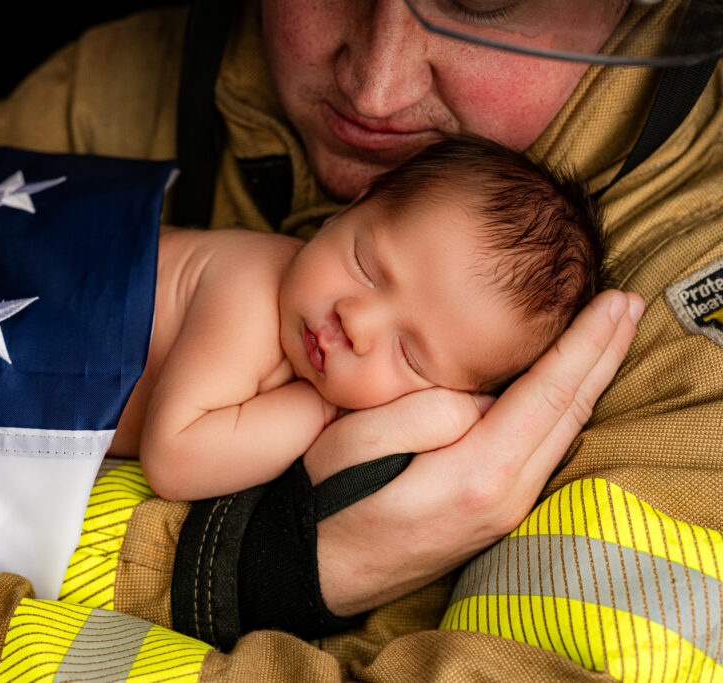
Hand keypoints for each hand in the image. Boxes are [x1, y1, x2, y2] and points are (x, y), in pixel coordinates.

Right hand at [307, 290, 643, 615]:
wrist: (324, 570)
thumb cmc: (331, 498)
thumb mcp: (359, 440)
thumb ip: (428, 410)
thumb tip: (481, 398)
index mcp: (475, 472)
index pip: (547, 393)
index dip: (585, 343)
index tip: (617, 301)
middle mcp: (506, 496)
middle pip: (571, 414)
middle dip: (604, 354)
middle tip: (631, 305)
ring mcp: (506, 511)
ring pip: (565, 435)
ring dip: (591, 381)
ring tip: (610, 337)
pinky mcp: (496, 516)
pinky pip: (547, 452)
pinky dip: (567, 410)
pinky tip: (570, 389)